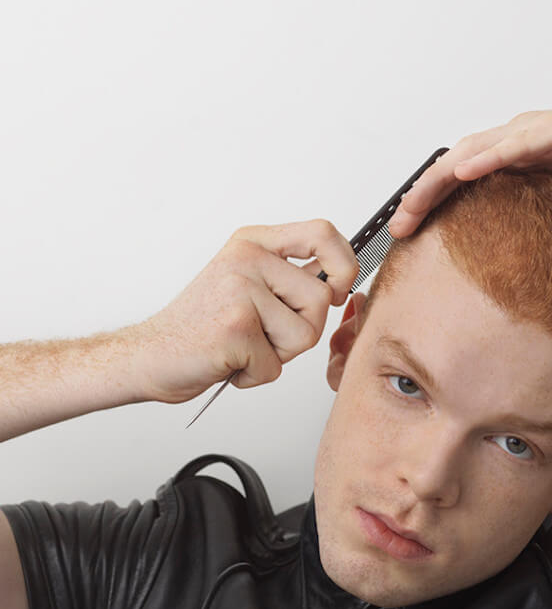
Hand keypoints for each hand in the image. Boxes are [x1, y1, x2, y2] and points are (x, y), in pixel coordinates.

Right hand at [133, 220, 358, 403]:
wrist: (150, 354)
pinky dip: (255, 375)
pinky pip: (276, 365)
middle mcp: (246, 258)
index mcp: (253, 243)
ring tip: (244, 345)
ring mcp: (239, 289)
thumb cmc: (202, 326)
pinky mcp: (235, 326)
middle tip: (264, 334)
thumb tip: (340, 279)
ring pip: (305, 333)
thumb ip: (289, 278)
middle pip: (321, 298)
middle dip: (303, 329)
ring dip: (279, 354)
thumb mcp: (248, 285)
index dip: (344, 264)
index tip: (336, 291)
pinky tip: (229, 361)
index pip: (323, 233)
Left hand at [388, 98, 551, 237]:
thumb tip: (512, 246)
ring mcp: (536, 132)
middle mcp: (518, 138)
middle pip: (455, 164)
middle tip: (398, 226)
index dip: (430, 202)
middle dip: (421, 194)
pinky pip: (516, 144)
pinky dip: (488, 157)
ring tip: (415, 203)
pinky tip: (465, 172)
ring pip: (474, 152)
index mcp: (515, 154)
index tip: (409, 231)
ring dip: (441, 178)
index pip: (461, 177)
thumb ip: (534, 211)